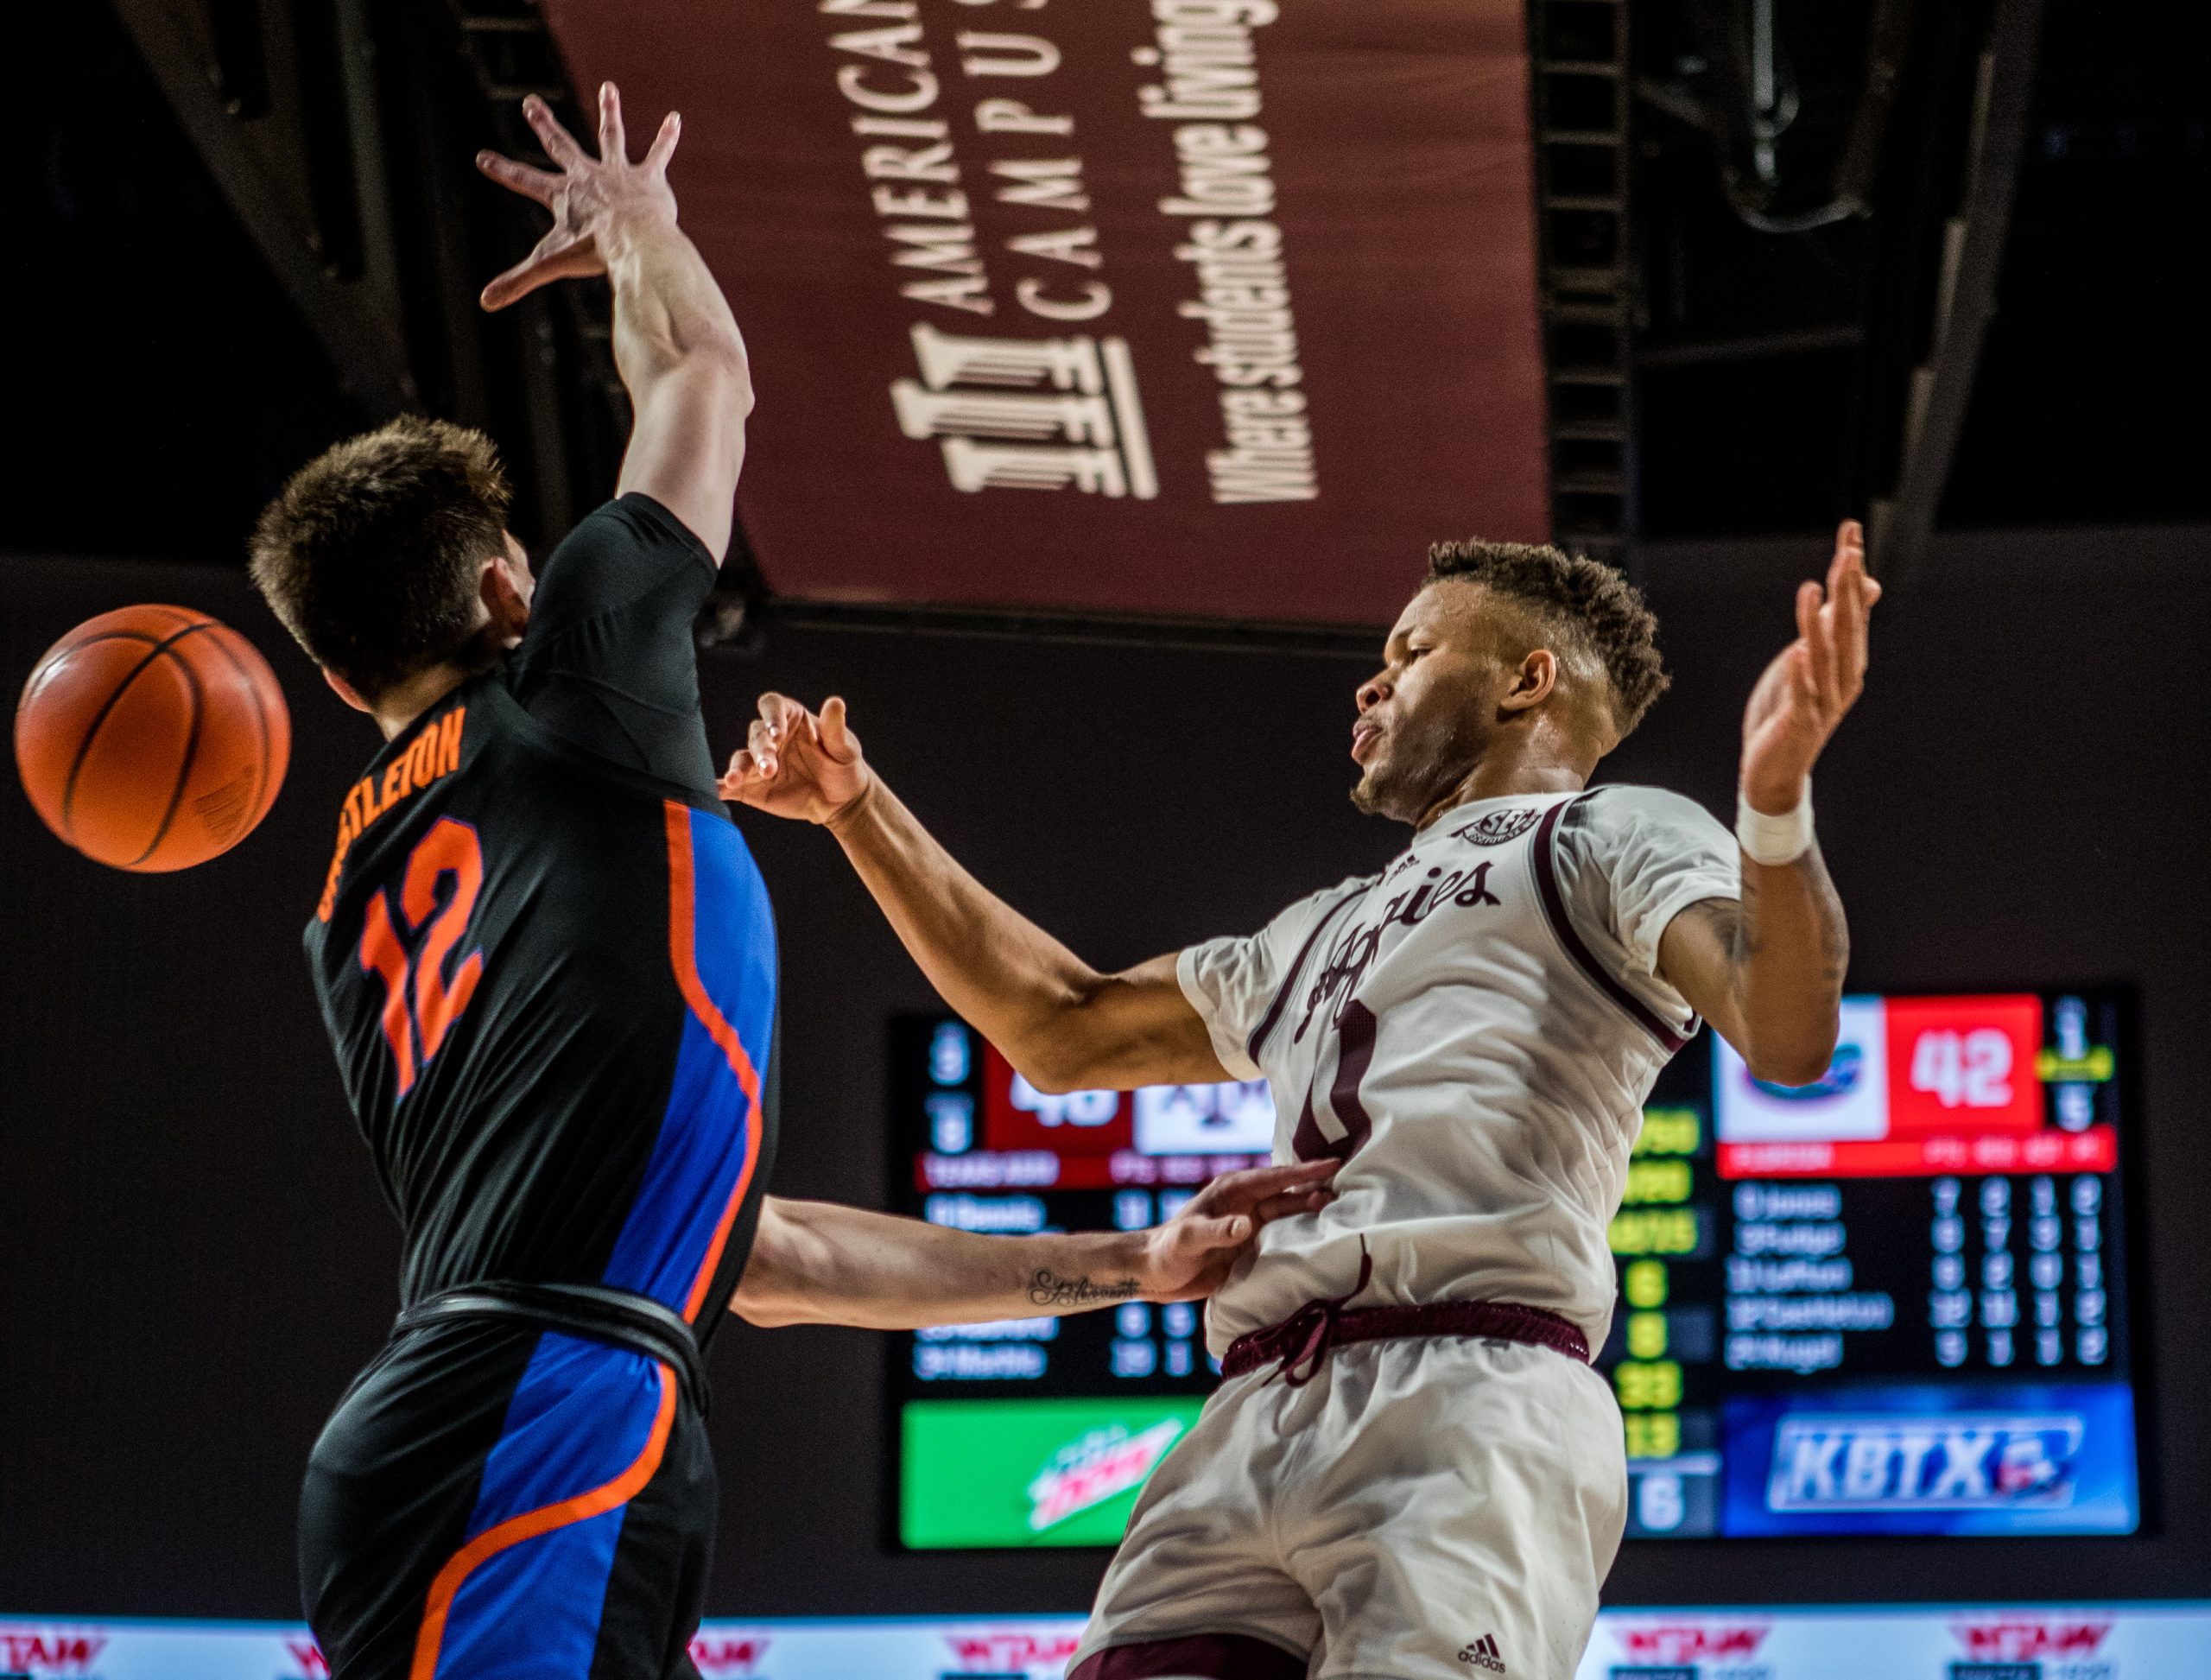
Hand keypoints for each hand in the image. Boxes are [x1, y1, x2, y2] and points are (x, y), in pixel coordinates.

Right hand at [475, 83, 680, 310]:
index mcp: (564, 195)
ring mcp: (618, 174)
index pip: (524, 180)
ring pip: (611, 136)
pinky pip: (658, 154)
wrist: (634, 240)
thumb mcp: (550, 265)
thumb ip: (517, 282)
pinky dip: (667, 138)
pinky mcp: (648, 179)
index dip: (502, 170)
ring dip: (610, 112)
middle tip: (530, 103)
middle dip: (544, 125)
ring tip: (610, 88)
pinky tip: (676, 119)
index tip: (482, 157)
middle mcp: (588, 177)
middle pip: (561, 145)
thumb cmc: (594, 252)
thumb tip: (485, 303)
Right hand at [719, 693, 875, 825]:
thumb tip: (835, 702)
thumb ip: (835, 728)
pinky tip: (716, 791)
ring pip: (742, 759)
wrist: (842, 800)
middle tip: (770, 768)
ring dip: (738, 768)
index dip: (771, 716)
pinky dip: (721, 787)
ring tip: (736, 780)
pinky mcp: (752, 786)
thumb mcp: (845, 747)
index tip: (777, 732)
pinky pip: (732, 785)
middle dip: (761, 751)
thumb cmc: (844, 766)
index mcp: (790, 718)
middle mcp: (770, 737)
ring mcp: (759, 762)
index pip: (772, 706)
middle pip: (757, 736)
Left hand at [1133, 1160, 1338, 1302]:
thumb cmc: (1166, 1251)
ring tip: (1340, 1211)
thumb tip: (1245, 1225)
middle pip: (1287, 1194)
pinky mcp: (1249, 1247)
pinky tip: (1320, 1237)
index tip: (1332, 1163)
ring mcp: (1248, 1226)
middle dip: (1315, 1189)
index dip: (1303, 1172)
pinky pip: (1281, 1237)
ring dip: (1311, 1212)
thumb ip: (1215, 1231)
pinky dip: (1301, 1234)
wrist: (1154, 1274)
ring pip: (1287, 1214)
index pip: (1274, 1178)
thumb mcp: (1188, 1239)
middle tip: (1347, 1187)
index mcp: (1231, 1192)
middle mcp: (1244, 1205)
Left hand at [1740, 519, 1881, 814]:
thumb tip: (1866, 585)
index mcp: (1848, 661)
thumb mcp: (1815, 660)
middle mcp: (1843, 678)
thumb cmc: (1793, 710)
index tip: (1850, 530)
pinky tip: (1797, 652)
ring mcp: (1822, 702)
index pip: (1854, 607)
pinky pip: (1800, 695)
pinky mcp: (1799, 723)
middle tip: (1846, 551)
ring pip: (1824, 657)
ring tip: (1812, 589)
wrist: (1775, 770)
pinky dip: (1799, 674)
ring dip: (1818, 623)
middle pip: (1847, 627)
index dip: (1853, 570)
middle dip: (1847, 589)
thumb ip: (1839, 623)